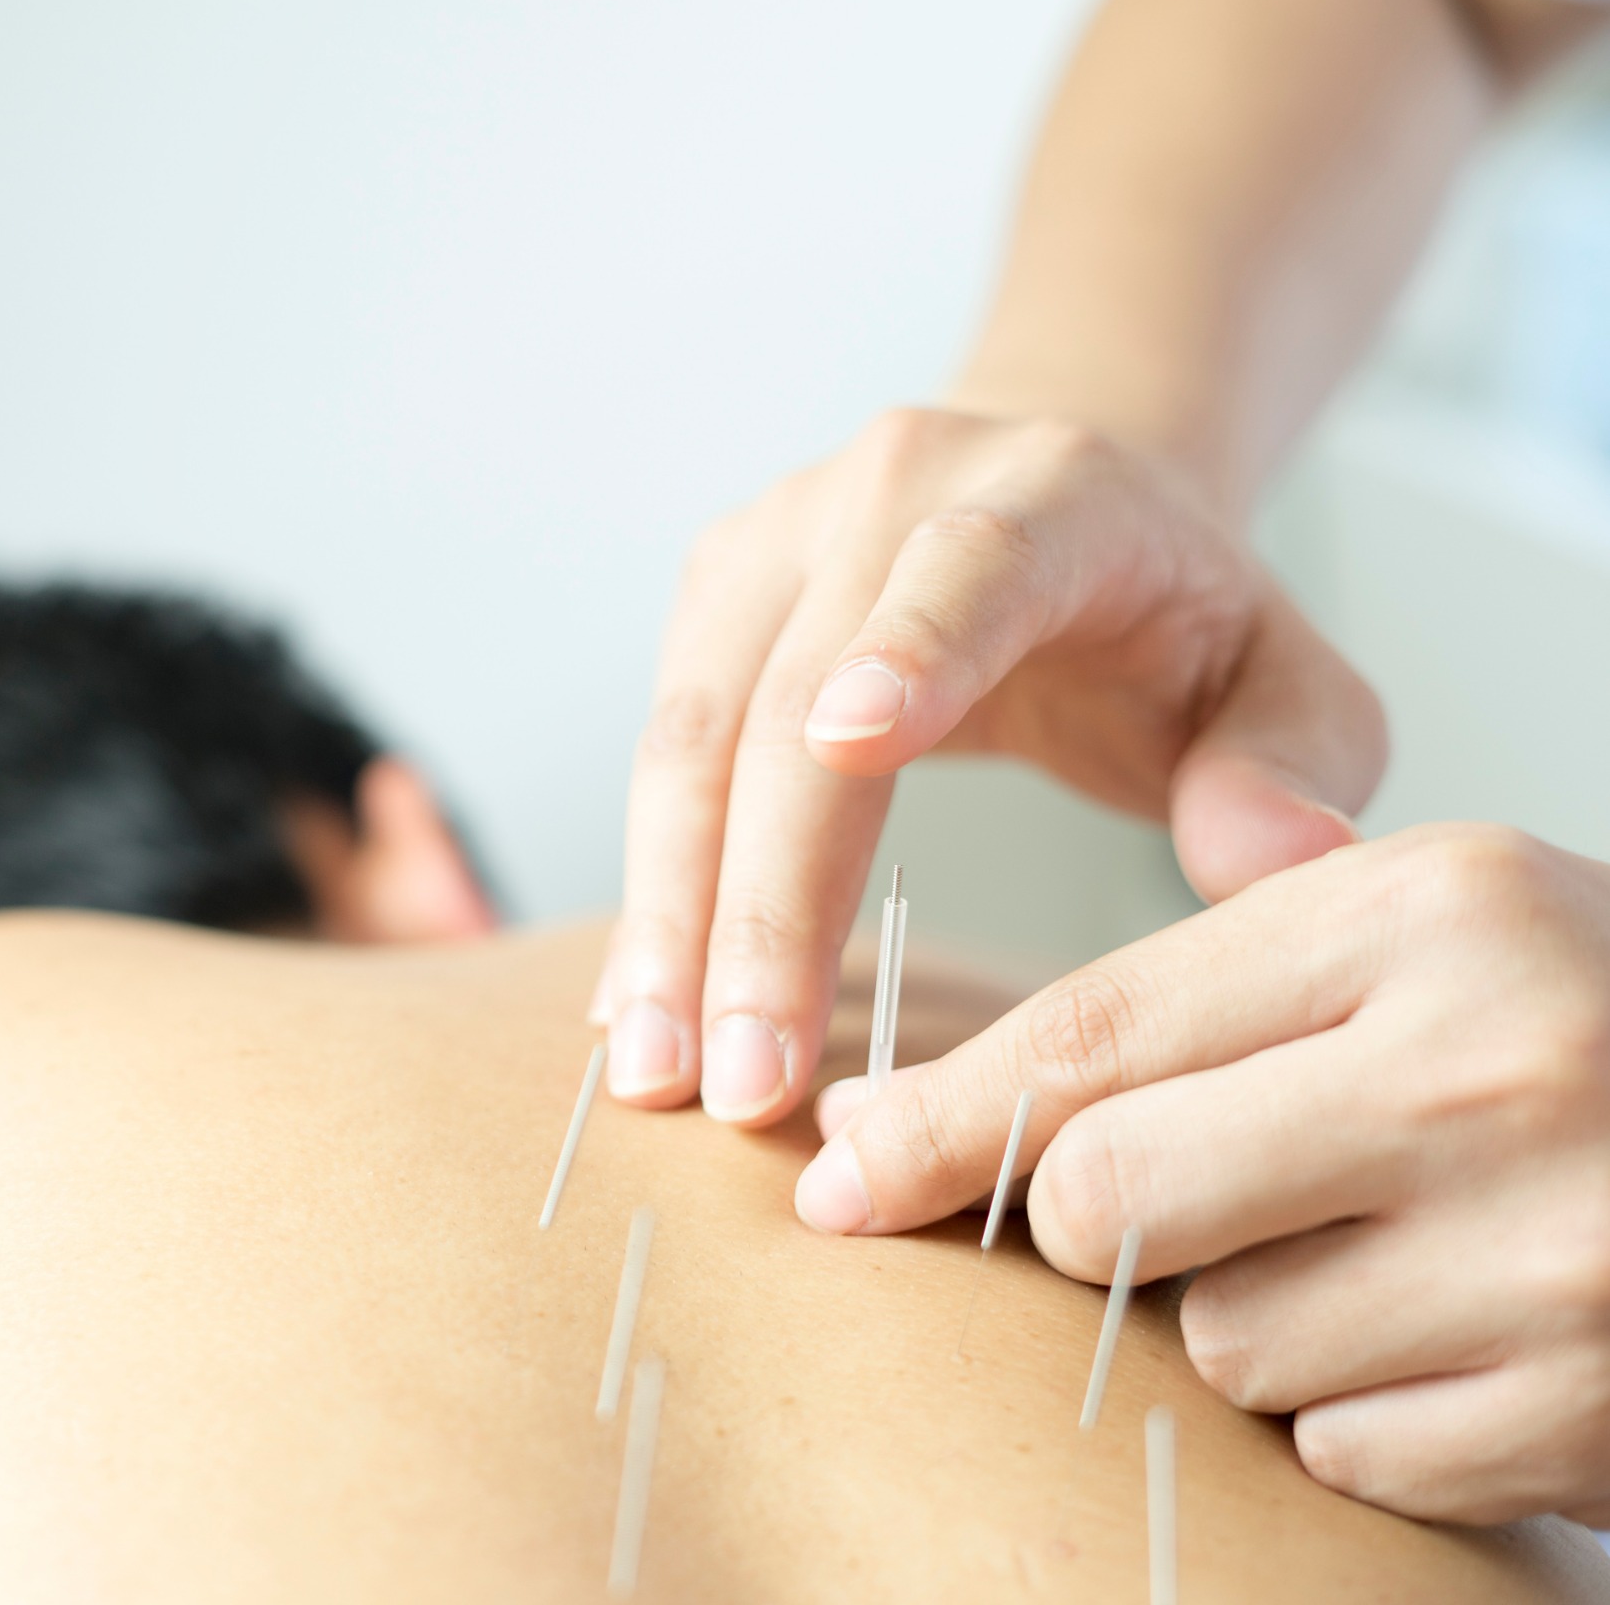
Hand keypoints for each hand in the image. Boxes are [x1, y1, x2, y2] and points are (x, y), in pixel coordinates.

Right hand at [594, 408, 1384, 1123]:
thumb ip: (1300, 759)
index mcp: (1048, 495)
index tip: (853, 747)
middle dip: (758, 900)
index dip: (915, 648)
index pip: (971, 567)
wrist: (1053, 505)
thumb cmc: (1172, 620)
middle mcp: (881, 493)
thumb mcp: (1288, 679)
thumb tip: (1270, 860)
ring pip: (686, 738)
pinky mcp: (706, 605)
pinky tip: (638, 1014)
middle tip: (751, 1077)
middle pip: (785, 698)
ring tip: (660, 1074)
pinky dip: (651, 894)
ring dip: (667, 916)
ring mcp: (770, 546)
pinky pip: (657, 760)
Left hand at [797, 824, 1609, 1523]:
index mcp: (1431, 912)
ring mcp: (1557, 1254)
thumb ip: (1187, 1000)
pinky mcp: (1590, 1410)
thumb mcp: (1414, 941)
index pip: (1094, 1034)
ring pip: (1221, 1344)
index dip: (932, 1119)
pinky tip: (1458, 1338)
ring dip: (1249, 1323)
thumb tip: (888, 1126)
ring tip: (1381, 1253)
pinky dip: (1363, 1415)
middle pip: (1110, 1200)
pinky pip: (1343, 1451)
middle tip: (1155, 1211)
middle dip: (1088, 1228)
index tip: (831, 1172)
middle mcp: (1493, 1070)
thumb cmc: (1571, 1028)